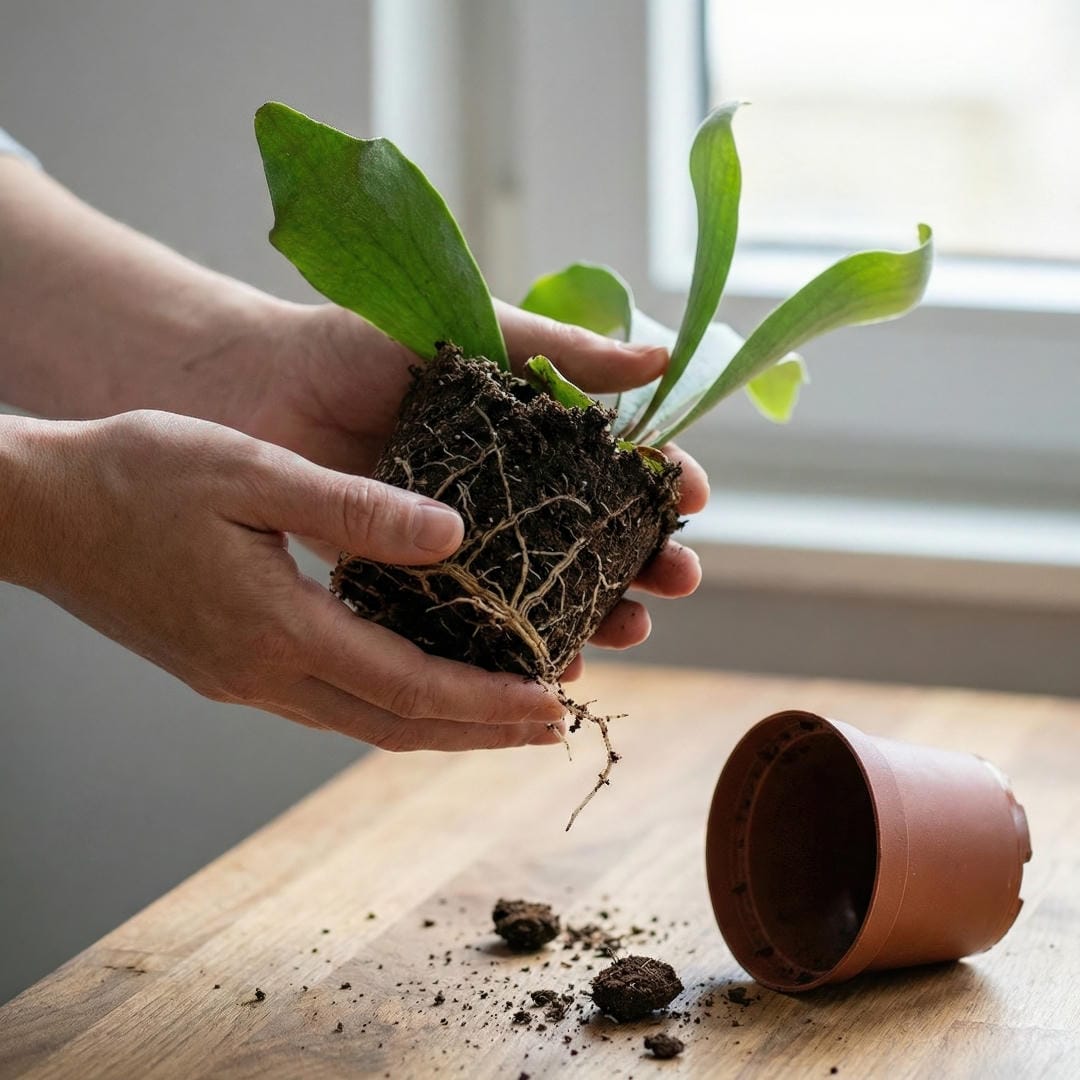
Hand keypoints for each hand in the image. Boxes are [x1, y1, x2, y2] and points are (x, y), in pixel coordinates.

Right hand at [1, 411, 565, 749]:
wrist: (37, 510)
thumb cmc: (135, 475)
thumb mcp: (250, 472)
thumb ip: (352, 507)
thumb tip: (453, 538)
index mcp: (274, 629)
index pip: (407, 685)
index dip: (486, 703)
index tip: (549, 706)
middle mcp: (261, 674)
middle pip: (395, 724)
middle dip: (478, 732)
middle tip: (549, 726)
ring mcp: (241, 680)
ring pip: (363, 721)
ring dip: (439, 724)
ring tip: (503, 713)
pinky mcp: (228, 668)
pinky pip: (330, 701)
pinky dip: (390, 701)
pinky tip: (420, 679)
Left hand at [232, 300, 708, 677]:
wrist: (250, 385)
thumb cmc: (355, 346)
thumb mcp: (468, 336)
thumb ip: (559, 349)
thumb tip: (662, 358)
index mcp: (524, 433)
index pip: (613, 462)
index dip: (659, 481)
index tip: (694, 496)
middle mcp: (501, 493)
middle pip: (593, 540)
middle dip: (643, 564)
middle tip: (677, 583)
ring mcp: (459, 543)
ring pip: (543, 591)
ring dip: (594, 615)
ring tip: (628, 631)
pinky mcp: (411, 581)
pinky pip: (473, 625)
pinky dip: (514, 648)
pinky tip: (551, 662)